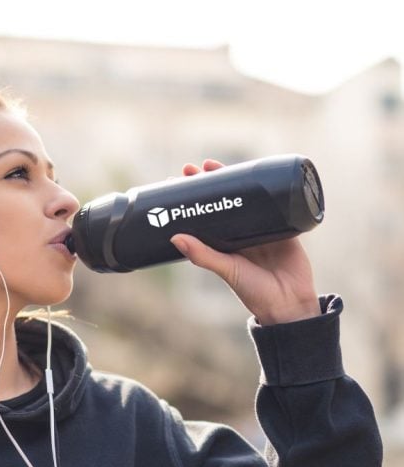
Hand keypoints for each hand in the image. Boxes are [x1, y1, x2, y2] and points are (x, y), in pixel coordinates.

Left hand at [170, 160, 320, 324]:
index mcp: (224, 243)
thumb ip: (203, 255)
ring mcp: (262, 226)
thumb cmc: (254, 292)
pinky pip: (275, 201)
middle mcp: (240, 232)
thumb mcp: (227, 270)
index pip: (204, 215)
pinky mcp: (284, 224)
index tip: (177, 182)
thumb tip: (175, 238)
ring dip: (232, 179)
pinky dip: (266, 186)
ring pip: (245, 197)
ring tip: (213, 164)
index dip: (192, 199)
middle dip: (208, 182)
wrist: (290, 302)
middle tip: (192, 168)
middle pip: (223, 200)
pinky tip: (255, 170)